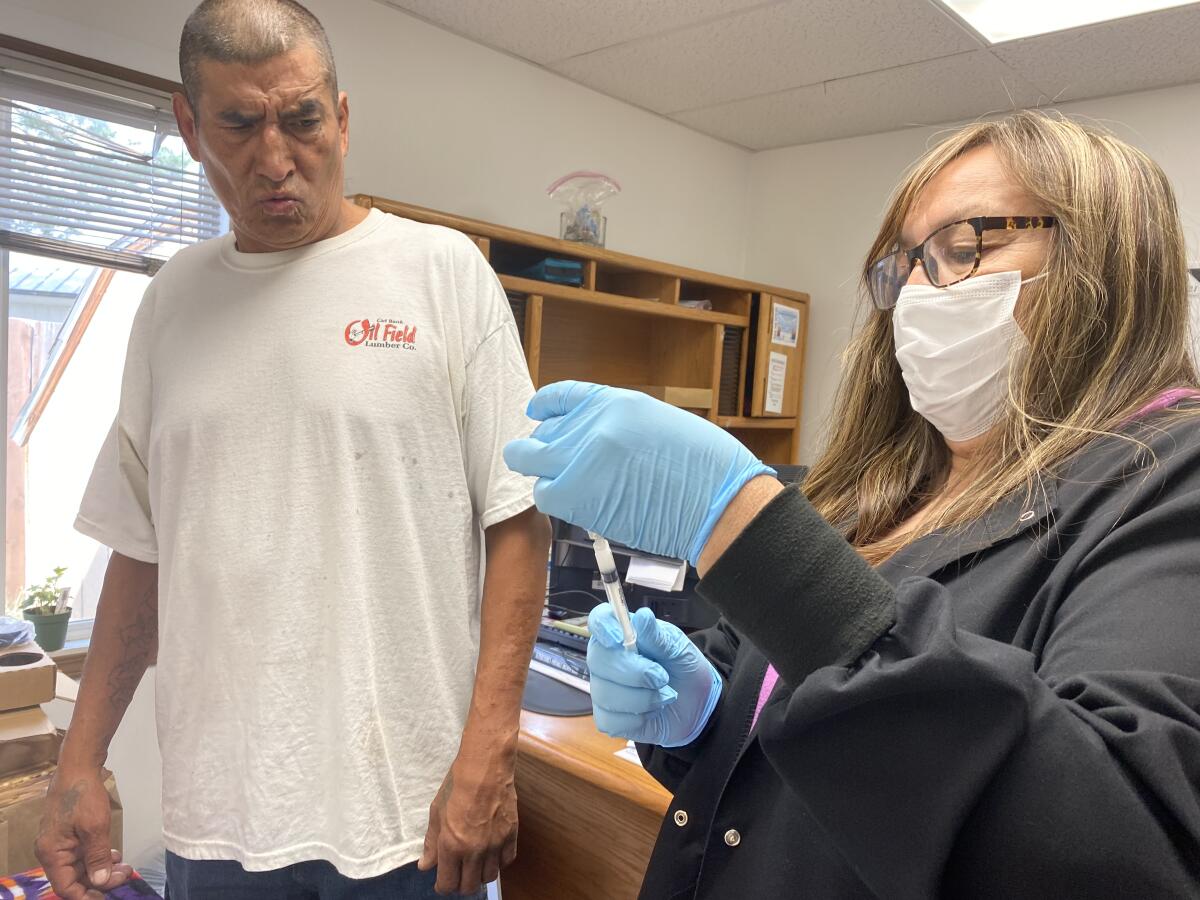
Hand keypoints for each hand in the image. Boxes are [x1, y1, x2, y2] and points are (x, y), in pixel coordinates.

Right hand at [36, 767, 131, 899]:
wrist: (78, 767)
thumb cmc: (83, 795)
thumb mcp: (95, 828)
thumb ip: (97, 857)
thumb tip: (100, 882)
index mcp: (52, 853)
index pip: (66, 887)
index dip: (87, 895)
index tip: (109, 895)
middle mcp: (52, 851)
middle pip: (74, 878)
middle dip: (100, 880)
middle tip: (125, 876)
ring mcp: (60, 842)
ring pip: (80, 866)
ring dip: (101, 868)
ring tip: (124, 866)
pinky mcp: (69, 833)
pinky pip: (82, 853)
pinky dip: (98, 856)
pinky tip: (115, 855)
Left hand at [418, 753, 518, 894]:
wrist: (484, 767)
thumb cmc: (457, 786)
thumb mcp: (436, 813)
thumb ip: (431, 843)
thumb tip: (425, 865)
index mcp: (452, 845)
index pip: (448, 884)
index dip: (443, 886)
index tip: (443, 881)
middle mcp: (474, 850)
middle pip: (470, 886)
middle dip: (461, 884)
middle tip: (458, 873)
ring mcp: (495, 844)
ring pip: (489, 877)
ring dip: (480, 874)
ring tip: (475, 862)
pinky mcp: (511, 835)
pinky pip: (506, 861)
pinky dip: (498, 861)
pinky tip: (491, 851)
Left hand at [503, 381, 774, 564]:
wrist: (716, 501)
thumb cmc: (702, 466)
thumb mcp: (656, 422)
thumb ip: (616, 425)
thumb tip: (589, 437)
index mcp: (615, 403)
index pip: (560, 396)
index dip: (544, 408)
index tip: (538, 414)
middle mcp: (592, 426)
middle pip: (537, 437)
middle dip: (538, 449)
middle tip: (550, 461)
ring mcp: (581, 460)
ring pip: (531, 465)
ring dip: (545, 475)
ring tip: (568, 485)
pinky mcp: (578, 497)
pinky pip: (545, 496)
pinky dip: (554, 499)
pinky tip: (575, 501)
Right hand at [587, 605, 721, 746]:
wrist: (698, 705)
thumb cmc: (684, 669)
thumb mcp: (680, 650)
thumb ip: (659, 637)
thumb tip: (642, 616)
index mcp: (623, 634)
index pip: (599, 620)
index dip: (602, 627)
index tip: (618, 638)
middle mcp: (607, 659)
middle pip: (598, 660)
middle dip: (634, 673)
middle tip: (661, 677)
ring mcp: (604, 688)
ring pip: (605, 694)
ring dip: (643, 699)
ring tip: (664, 696)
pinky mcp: (607, 717)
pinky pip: (610, 720)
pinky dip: (637, 719)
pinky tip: (651, 713)